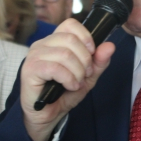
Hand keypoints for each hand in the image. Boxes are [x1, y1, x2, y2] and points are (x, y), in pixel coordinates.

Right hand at [20, 19, 115, 140]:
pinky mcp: (30, 69)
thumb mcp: (87, 77)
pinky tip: (69, 86)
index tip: (91, 54)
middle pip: (70, 39)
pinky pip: (55, 67)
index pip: (70, 24)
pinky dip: (68, 79)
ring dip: (77, 72)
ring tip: (76, 83)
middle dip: (85, 60)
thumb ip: (98, 61)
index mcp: (55, 41)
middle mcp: (42, 44)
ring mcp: (34, 55)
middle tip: (85, 75)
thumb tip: (110, 46)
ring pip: (65, 54)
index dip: (85, 37)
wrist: (47, 116)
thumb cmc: (63, 94)